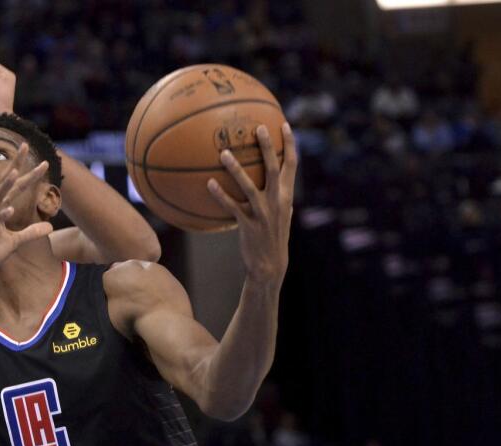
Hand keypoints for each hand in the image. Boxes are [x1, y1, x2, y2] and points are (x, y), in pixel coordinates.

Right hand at [0, 145, 53, 285]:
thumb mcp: (14, 243)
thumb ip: (30, 233)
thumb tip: (50, 227)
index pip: (15, 187)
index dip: (29, 174)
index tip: (44, 163)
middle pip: (4, 184)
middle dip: (15, 166)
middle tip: (25, 146)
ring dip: (4, 186)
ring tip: (16, 173)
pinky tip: (9, 209)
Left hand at [208, 123, 297, 285]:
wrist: (270, 265)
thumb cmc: (275, 237)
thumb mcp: (284, 215)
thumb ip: (282, 198)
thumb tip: (281, 182)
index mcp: (287, 195)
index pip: (291, 164)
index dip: (289, 144)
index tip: (283, 124)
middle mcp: (277, 201)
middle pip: (273, 168)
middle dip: (267, 147)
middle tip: (257, 128)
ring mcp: (263, 213)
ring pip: (248, 186)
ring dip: (236, 169)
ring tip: (224, 153)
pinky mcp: (248, 224)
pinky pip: (231, 207)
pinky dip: (220, 195)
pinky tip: (209, 184)